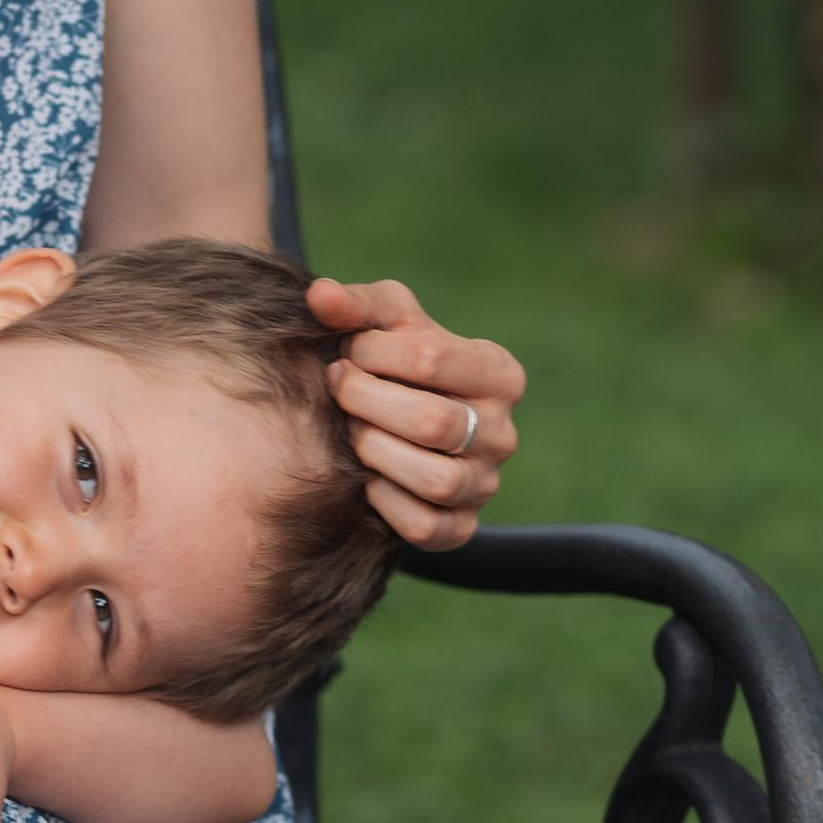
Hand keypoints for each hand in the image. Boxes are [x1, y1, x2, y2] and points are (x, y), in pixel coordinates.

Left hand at [309, 275, 525, 549]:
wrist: (394, 424)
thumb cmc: (394, 363)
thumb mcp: (383, 324)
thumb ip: (355, 306)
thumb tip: (320, 295)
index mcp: (498, 373)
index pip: (431, 358)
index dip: (371, 354)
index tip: (347, 353)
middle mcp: (503, 431)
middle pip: (432, 422)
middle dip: (367, 404)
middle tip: (340, 391)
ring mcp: (486, 483)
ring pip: (434, 479)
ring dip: (375, 452)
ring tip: (353, 430)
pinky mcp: (460, 527)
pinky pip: (424, 526)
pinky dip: (385, 503)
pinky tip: (366, 476)